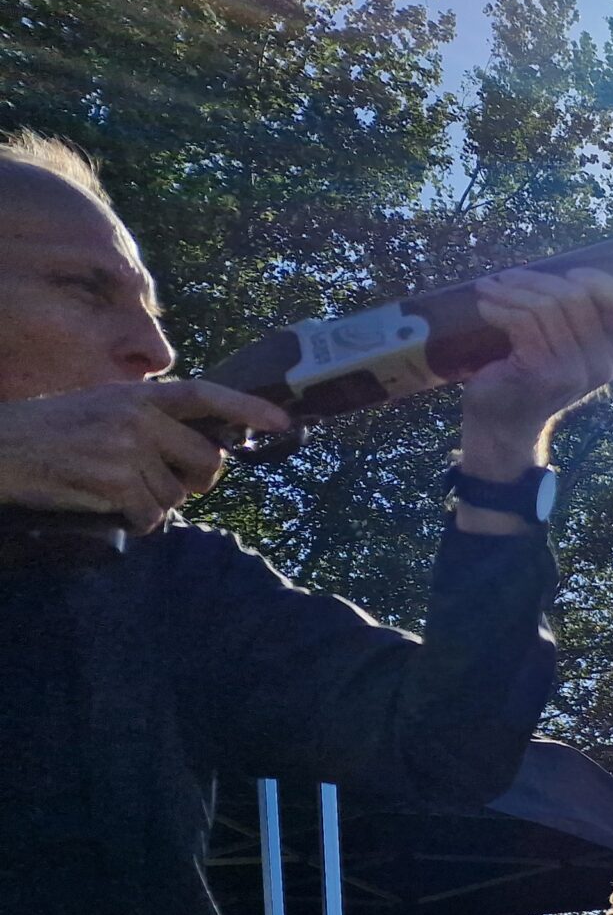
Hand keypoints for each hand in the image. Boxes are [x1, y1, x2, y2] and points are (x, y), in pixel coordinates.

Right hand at [0, 380, 293, 533]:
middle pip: (205, 460)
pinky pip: (153, 515)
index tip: (282, 423)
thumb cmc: (55, 432)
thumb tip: (207, 449)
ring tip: (115, 484)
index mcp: (137, 395)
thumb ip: (153, 420)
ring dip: (154, 499)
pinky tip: (109, 503)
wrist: (2, 449)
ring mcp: (127, 449)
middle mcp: (137, 417)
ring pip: (178, 494)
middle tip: (164, 476)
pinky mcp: (116, 483)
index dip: (247, 408)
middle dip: (196, 478)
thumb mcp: (105, 408)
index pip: (204, 395)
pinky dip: (138, 519)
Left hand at [454, 267, 612, 474]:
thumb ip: (576, 319)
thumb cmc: (527, 375)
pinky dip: (499, 307)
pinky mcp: (543, 373)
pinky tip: (484, 307)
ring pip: (546, 306)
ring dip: (510, 291)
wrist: (502, 424)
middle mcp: (602, 367)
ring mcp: (575, 371)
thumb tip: (569, 271)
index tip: (567, 272)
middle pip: (577, 298)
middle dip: (536, 280)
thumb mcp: (562, 346)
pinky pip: (523, 321)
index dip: (600, 282)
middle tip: (504, 278)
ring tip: (488, 290)